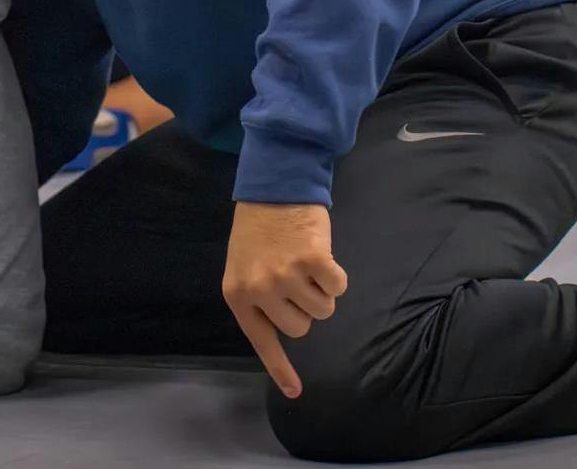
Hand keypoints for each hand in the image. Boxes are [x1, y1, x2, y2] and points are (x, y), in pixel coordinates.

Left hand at [223, 202, 347, 398]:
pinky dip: (336, 275)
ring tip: (307, 264)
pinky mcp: (315, 260)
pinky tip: (322, 255)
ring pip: (323, 309)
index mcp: (238, 294)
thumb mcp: (243, 267)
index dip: (281, 369)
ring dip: (322, 290)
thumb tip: (286, 329)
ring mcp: (288, 275)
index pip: (263, 341)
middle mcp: (261, 289)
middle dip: (305, 308)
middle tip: (297, 279)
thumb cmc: (259, 228)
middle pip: (300, 328)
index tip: (296, 392)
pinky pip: (338, 286)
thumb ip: (258, 298)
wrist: (274, 184)